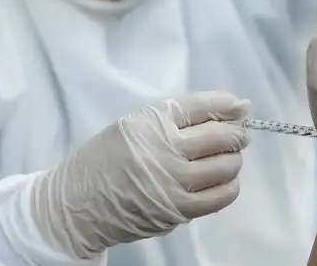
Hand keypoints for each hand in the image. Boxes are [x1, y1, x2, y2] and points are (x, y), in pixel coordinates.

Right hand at [28, 91, 250, 258]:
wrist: (77, 203)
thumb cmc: (108, 158)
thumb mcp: (136, 123)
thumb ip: (181, 115)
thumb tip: (237, 107)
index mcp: (152, 120)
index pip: (203, 106)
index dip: (228, 106)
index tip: (239, 108)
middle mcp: (165, 148)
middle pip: (221, 135)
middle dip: (235, 133)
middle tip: (233, 135)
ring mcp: (173, 181)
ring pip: (227, 165)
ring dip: (232, 159)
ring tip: (221, 158)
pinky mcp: (179, 209)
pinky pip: (222, 195)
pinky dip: (228, 184)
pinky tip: (218, 180)